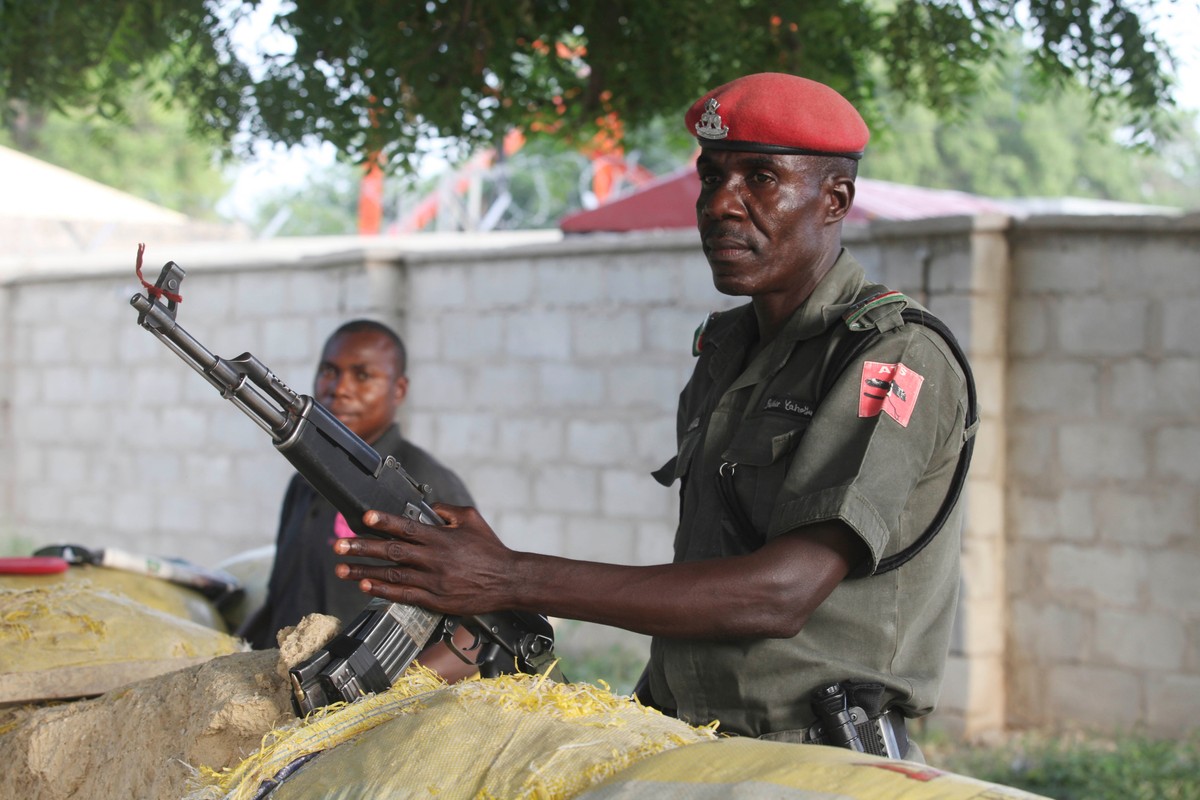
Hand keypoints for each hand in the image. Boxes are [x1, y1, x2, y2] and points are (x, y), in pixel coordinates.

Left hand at [332, 504, 514, 615]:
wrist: (508, 581)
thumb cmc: (490, 549)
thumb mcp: (472, 519)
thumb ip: (447, 510)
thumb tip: (428, 506)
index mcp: (441, 537)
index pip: (407, 526)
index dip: (384, 521)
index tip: (365, 517)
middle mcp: (434, 558)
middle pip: (392, 550)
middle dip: (362, 547)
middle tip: (339, 545)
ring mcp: (433, 580)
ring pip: (392, 573)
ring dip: (364, 570)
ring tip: (341, 568)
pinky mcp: (435, 600)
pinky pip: (404, 594)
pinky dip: (383, 589)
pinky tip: (366, 585)